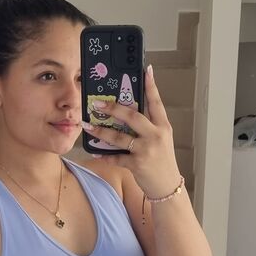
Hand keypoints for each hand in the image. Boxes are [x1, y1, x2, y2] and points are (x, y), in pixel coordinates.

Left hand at [82, 65, 182, 197]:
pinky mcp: (137, 164)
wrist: (167, 186)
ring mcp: (146, 150)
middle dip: (113, 108)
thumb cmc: (162, 161)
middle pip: (133, 116)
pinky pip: (116, 157)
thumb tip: (127, 112)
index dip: (151, 86)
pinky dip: (104, 155)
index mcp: (163, 126)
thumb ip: (148, 126)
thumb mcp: (161, 139)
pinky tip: (94, 151)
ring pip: (119, 137)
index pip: (156, 102)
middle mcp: (156, 135)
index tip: (146, 70)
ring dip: (101, 131)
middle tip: (98, 103)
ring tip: (88, 125)